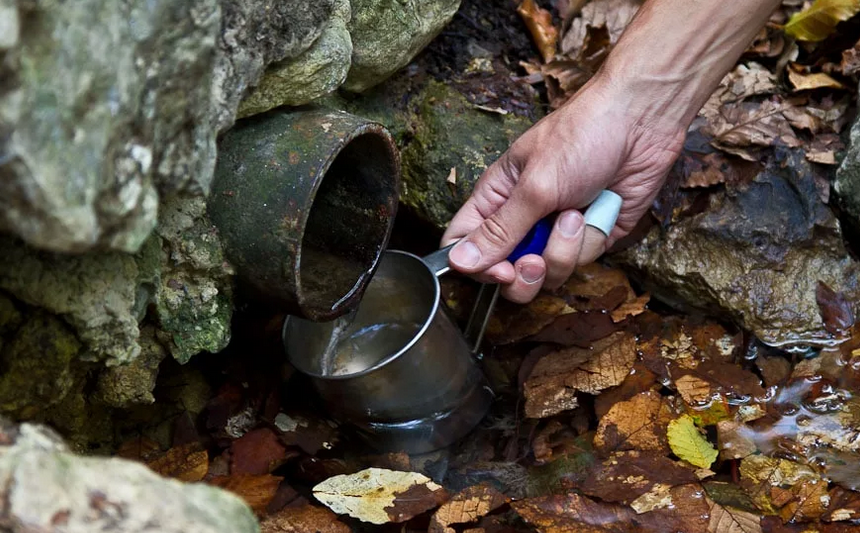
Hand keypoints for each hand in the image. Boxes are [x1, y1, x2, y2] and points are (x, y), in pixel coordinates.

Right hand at [441, 73, 685, 302]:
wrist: (642, 124)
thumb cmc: (582, 136)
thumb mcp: (535, 186)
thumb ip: (499, 230)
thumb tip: (458, 262)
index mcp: (496, 199)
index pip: (464, 245)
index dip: (476, 267)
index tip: (498, 271)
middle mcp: (522, 220)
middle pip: (505, 274)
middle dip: (524, 275)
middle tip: (534, 261)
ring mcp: (556, 232)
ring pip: (547, 274)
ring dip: (563, 250)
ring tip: (575, 214)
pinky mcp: (589, 239)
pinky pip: (581, 262)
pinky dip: (592, 239)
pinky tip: (599, 208)